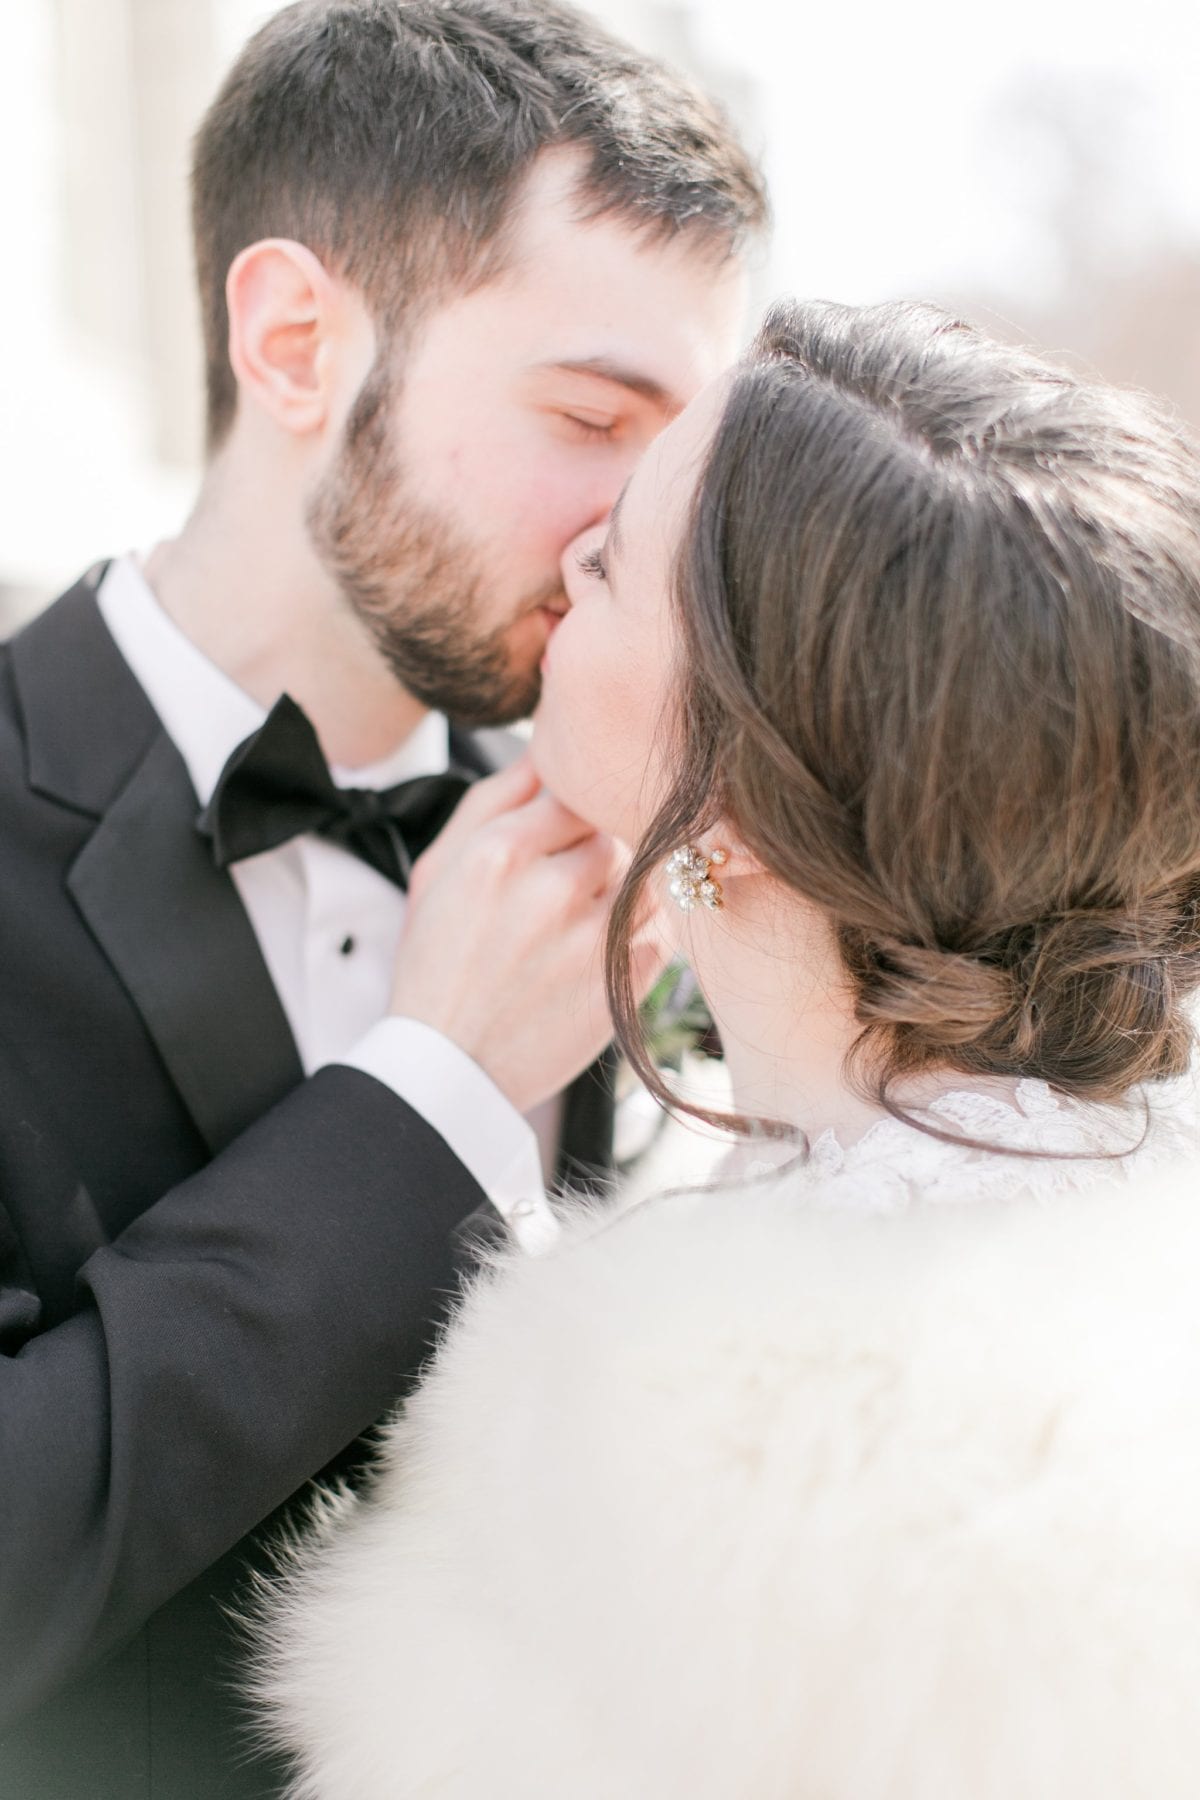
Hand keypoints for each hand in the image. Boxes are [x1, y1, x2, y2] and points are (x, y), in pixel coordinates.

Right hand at [390, 757, 664, 1113]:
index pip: (576, 786)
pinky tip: (595, 954)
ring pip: (646, 874)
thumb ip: (490, 800)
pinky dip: (640, 933)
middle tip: (570, 880)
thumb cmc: (437, 964)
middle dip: (601, 846)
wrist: (449, 1070)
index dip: (576, 805)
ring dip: (626, 888)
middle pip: (615, 828)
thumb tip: (546, 746)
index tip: (563, 829)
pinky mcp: (626, 980)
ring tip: (580, 920)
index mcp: (500, 852)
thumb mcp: (435, 870)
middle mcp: (553, 889)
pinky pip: (660, 928)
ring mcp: (595, 938)